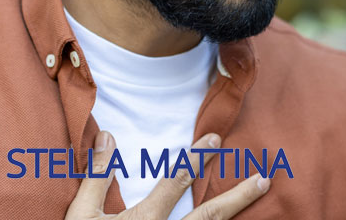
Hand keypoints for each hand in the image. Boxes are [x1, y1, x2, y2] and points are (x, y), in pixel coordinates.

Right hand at [65, 131, 269, 219]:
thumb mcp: (82, 214)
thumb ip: (97, 175)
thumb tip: (107, 134)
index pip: (177, 181)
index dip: (197, 158)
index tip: (215, 140)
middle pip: (210, 215)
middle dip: (239, 196)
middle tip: (263, 179)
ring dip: (235, 216)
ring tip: (257, 202)